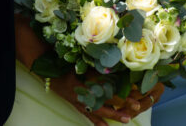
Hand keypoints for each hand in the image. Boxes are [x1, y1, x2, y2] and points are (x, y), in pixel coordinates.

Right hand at [47, 72, 163, 124]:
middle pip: (105, 101)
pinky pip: (88, 115)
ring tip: (127, 119)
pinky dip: (97, 122)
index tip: (134, 93)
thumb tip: (114, 69)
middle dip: (121, 104)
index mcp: (84, 83)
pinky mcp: (77, 105)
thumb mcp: (78, 66)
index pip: (106, 88)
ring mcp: (80, 102)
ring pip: (99, 110)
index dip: (119, 92)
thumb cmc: (64, 66)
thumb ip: (94, 70)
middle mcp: (83, 95)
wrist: (49, 74)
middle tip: (136, 107)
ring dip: (113, 114)